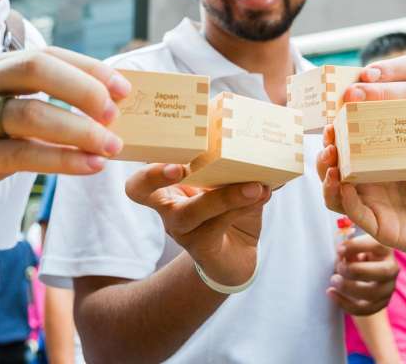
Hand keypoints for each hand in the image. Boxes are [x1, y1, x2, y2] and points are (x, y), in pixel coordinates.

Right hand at [0, 46, 129, 234]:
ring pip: (27, 113)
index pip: (45, 54)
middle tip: (116, 114)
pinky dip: (59, 160)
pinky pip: (15, 154)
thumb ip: (40, 106)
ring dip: (78, 131)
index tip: (124, 88)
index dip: (88, 68)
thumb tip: (107, 108)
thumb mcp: (0, 120)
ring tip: (110, 148)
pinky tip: (88, 167)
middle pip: (34, 69)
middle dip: (83, 88)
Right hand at [125, 163, 270, 286]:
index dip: (143, 163)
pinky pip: (216, 225)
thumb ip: (242, 167)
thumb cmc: (230, 209)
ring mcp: (181, 229)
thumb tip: (264, 150)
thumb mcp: (233, 182)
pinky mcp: (200, 247)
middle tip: (179, 168)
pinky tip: (261, 195)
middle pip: (141, 191)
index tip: (165, 151)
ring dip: (223, 197)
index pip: (141, 171)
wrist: (237, 254)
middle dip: (154, 176)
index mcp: (169, 183)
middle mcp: (167, 206)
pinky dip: (241, 207)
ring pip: (190, 212)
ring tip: (254, 187)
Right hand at [318, 125, 405, 263]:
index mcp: (374, 167)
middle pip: (332, 172)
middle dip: (324, 157)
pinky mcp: (378, 226)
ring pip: (334, 196)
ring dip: (327, 180)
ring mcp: (369, 206)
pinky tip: (345, 187)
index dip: (335, 138)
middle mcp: (366, 186)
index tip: (334, 121)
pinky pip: (356, 213)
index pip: (345, 151)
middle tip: (329, 142)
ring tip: (332, 167)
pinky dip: (347, 200)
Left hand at [328, 234, 398, 314]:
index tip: (339, 249)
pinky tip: (331, 293)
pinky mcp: (380, 304)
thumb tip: (342, 253)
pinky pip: (363, 309)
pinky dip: (344, 303)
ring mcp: (388, 288)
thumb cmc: (356, 256)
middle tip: (339, 268)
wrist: (364, 276)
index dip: (357, 246)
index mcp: (385, 249)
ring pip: (373, 293)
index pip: (377, 245)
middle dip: (357, 271)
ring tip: (334, 279)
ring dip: (349, 287)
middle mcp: (392, 268)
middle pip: (383, 272)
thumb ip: (348, 249)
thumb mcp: (353, 248)